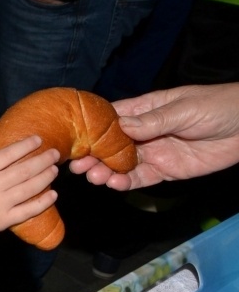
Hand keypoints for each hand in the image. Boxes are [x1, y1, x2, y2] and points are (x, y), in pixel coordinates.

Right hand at [0, 136, 59, 267]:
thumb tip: (3, 151)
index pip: (8, 154)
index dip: (26, 146)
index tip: (39, 140)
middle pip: (24, 170)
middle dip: (43, 160)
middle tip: (55, 153)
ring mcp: (1, 204)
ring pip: (30, 188)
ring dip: (45, 177)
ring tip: (55, 169)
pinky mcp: (6, 220)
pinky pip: (29, 210)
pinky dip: (43, 202)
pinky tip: (53, 194)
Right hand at [69, 83, 238, 189]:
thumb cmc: (218, 107)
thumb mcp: (184, 109)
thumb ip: (153, 121)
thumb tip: (121, 126)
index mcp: (144, 111)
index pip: (110, 118)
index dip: (90, 128)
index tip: (73, 139)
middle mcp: (143, 133)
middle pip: (109, 145)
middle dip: (92, 155)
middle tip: (78, 165)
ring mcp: (153, 153)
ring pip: (120, 164)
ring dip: (104, 171)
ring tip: (94, 176)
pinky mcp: (165, 171)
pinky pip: (140, 179)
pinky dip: (124, 183)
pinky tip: (114, 184)